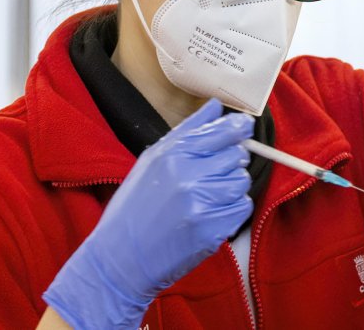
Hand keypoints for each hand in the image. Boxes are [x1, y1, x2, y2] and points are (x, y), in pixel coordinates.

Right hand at [43, 99, 253, 329]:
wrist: (120, 257)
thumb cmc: (134, 207)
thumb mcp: (152, 159)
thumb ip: (188, 130)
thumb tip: (216, 106)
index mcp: (173, 156)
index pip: (222, 132)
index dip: (238, 127)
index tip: (243, 127)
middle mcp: (189, 178)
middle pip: (237, 156)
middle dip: (230, 161)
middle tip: (210, 172)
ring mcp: (203, 206)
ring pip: (241, 181)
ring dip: (231, 186)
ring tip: (206, 194)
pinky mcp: (212, 231)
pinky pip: (243, 208)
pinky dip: (232, 209)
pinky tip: (210, 212)